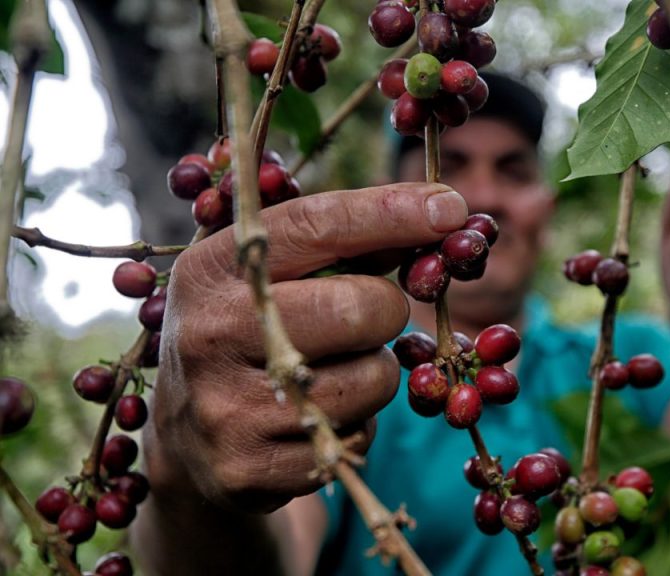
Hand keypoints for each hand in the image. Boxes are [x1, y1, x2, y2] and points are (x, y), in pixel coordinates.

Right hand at [144, 182, 467, 513]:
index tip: (450, 208)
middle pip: (358, 309)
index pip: (314, 226)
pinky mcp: (251, 468)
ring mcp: (227, 408)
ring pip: (372, 380)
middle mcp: (211, 334)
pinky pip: (358, 439)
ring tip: (332, 371)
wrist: (183, 437)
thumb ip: (344, 241)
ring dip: (374, 372)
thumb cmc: (250, 330)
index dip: (390, 213)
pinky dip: (358, 424)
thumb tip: (442, 213)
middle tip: (370, 317)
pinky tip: (318, 417)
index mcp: (211, 269)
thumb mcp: (270, 275)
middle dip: (388, 310)